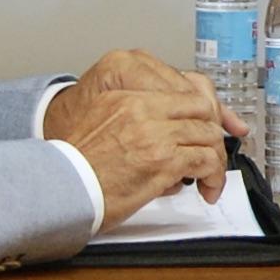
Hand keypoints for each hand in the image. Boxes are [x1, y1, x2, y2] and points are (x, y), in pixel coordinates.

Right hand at [44, 49, 236, 225]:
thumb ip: (136, 120)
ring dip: (217, 159)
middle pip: (202, 110)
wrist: (62, 189)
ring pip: (209, 135)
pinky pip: (206, 161)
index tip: (213, 124)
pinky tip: (208, 189)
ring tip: (211, 178)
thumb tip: (170, 134)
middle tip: (214, 153)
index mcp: (128, 97)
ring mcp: (155, 134)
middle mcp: (143, 109)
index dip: (205, 110)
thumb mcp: (101, 124)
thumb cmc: (77, 167)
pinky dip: (214, 177)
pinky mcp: (164, 161)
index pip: (184, 90)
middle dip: (215, 133)